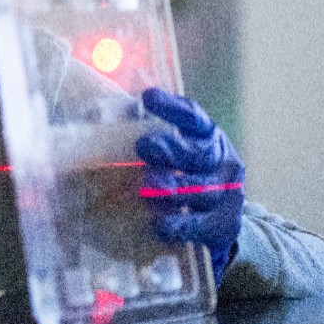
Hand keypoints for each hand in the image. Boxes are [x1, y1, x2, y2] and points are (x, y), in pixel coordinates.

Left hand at [135, 88, 243, 285]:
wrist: (217, 222)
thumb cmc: (182, 175)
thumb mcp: (169, 151)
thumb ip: (140, 132)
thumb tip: (96, 114)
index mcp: (207, 137)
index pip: (193, 118)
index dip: (173, 108)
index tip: (148, 97)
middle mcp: (222, 162)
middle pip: (200, 154)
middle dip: (172, 149)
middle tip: (144, 145)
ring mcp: (227, 194)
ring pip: (204, 191)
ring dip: (175, 189)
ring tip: (148, 186)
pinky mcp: (224, 226)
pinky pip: (205, 226)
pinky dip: (182, 225)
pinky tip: (160, 225)